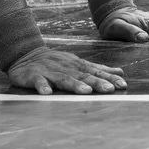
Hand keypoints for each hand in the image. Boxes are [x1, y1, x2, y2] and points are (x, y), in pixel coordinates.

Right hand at [7, 47, 126, 94]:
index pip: (96, 71)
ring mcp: (50, 71)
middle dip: (97, 82)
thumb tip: (120, 72)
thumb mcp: (78, 63)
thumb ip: (98, 69)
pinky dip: (42, 86)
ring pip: (63, 78)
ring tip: (85, 92)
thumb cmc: (56, 62)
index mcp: (77, 65)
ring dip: (75, 85)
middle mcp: (66, 67)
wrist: (26, 55)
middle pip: (83, 75)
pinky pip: (38, 81)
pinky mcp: (34, 76)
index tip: (122, 85)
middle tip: (109, 90)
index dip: (109, 78)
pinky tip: (47, 93)